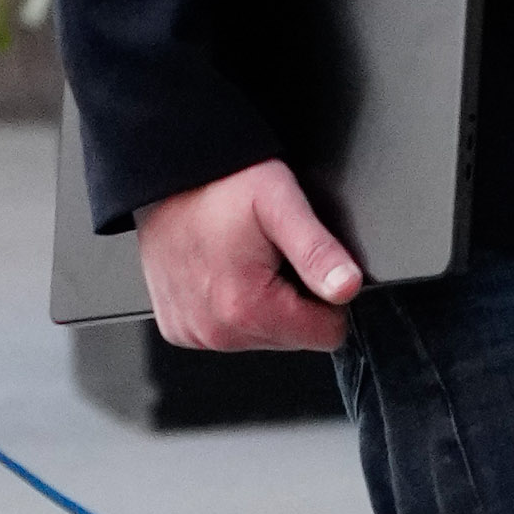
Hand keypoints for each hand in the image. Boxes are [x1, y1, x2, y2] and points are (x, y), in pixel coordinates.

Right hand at [136, 159, 363, 351]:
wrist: (167, 176)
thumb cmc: (221, 185)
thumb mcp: (282, 205)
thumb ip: (319, 251)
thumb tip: (347, 287)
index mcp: (245, 309)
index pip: (327, 334)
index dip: (328, 297)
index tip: (304, 264)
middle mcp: (214, 331)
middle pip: (295, 338)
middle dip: (294, 299)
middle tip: (271, 256)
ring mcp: (193, 333)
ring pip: (264, 336)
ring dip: (265, 303)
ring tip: (245, 260)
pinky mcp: (179, 329)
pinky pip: (230, 332)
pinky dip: (234, 306)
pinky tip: (225, 271)